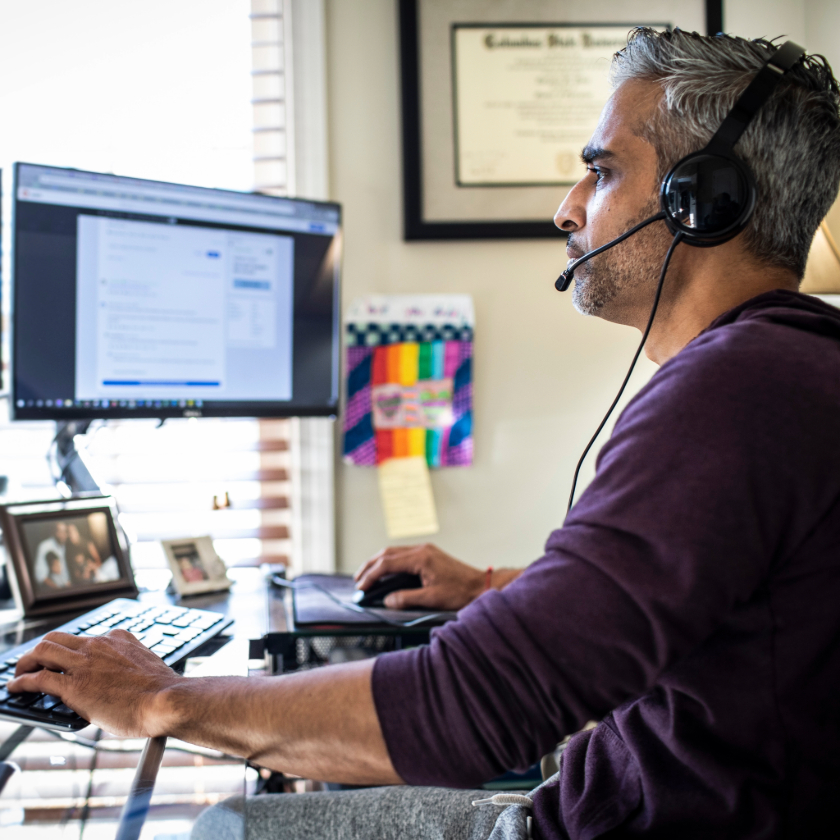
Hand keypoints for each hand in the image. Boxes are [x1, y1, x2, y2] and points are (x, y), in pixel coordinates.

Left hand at [7, 629, 182, 737]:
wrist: (165, 700)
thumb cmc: (161, 691)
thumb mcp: (145, 666)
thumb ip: (127, 666)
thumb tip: (118, 681)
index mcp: (118, 639)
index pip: (85, 639)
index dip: (70, 651)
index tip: (65, 661)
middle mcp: (98, 645)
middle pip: (57, 638)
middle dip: (40, 650)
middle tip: (32, 663)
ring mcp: (85, 663)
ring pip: (43, 651)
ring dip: (26, 662)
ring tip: (19, 673)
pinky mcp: (74, 685)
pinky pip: (39, 678)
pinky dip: (22, 681)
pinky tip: (15, 688)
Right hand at [354, 544, 484, 610]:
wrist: (481, 585)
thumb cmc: (461, 592)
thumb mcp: (432, 599)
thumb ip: (406, 598)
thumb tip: (387, 601)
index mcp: (421, 557)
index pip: (387, 564)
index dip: (371, 576)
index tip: (361, 587)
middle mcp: (421, 550)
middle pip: (387, 553)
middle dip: (369, 566)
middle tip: (358, 580)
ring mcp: (425, 550)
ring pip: (394, 552)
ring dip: (378, 563)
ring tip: (367, 576)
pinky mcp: (429, 555)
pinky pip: (403, 555)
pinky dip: (390, 562)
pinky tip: (386, 572)